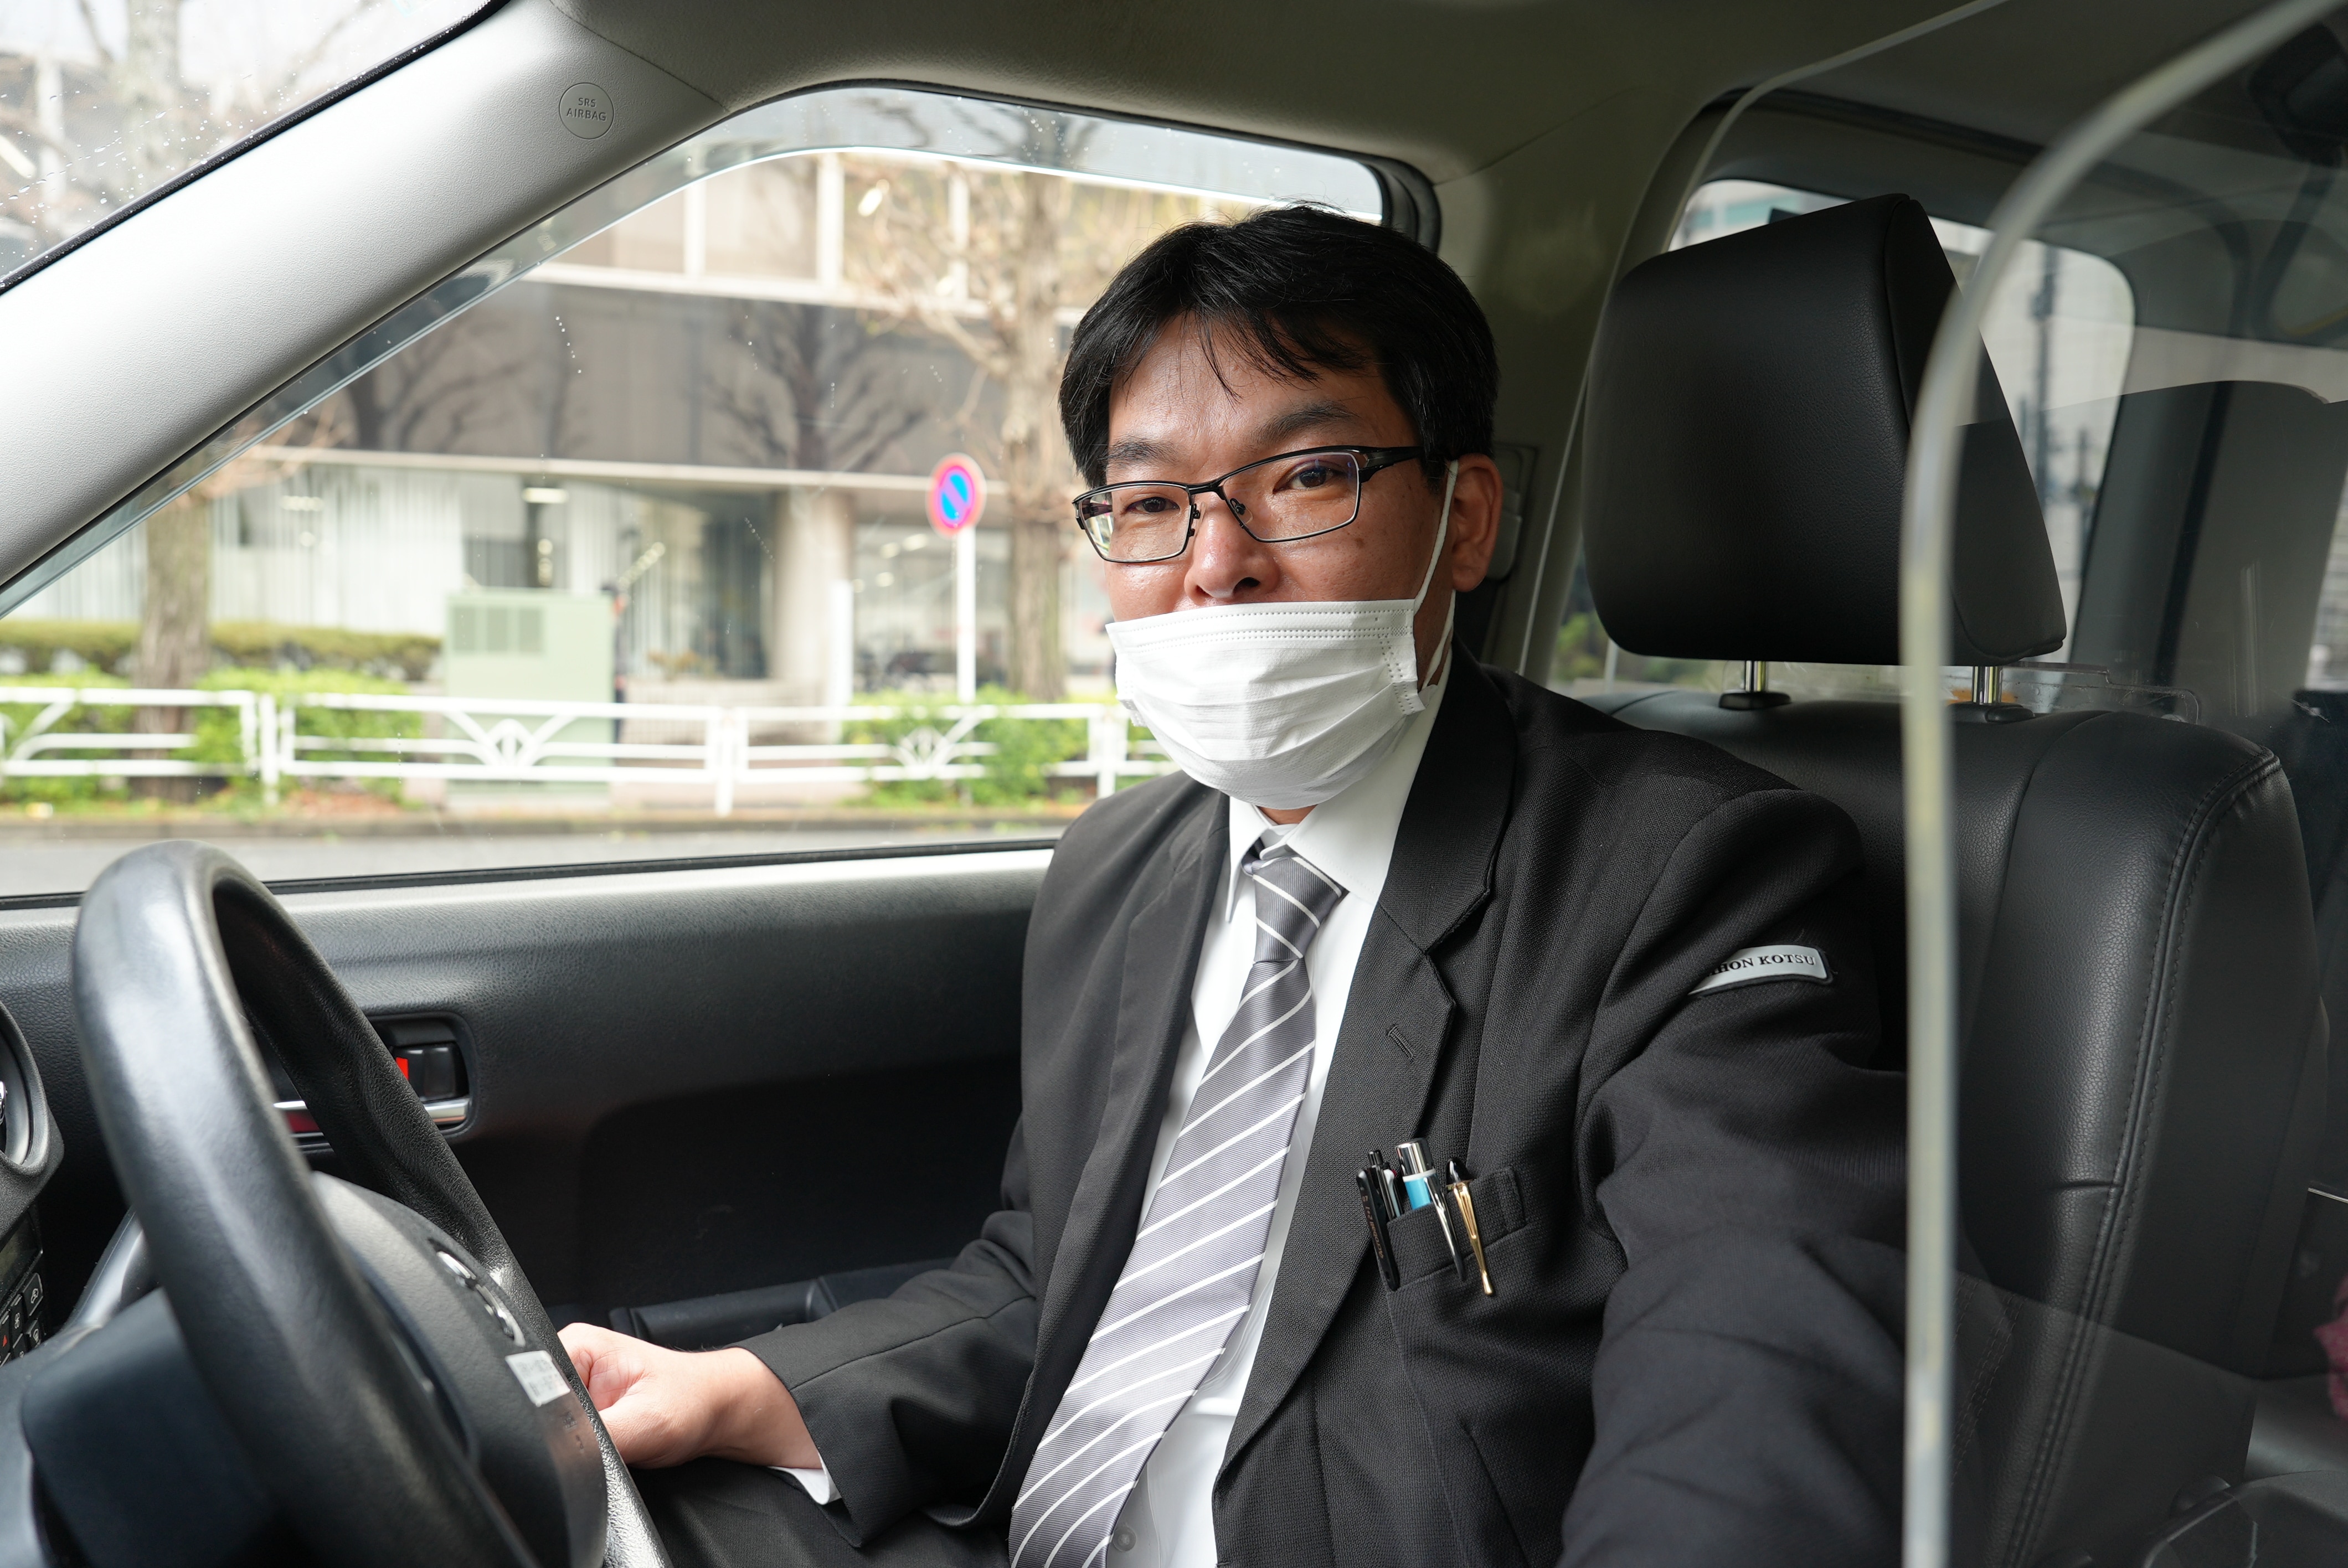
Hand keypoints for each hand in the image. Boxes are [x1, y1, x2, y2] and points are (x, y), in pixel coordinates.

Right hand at [558, 1323, 820, 1470]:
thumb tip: (565, 1456)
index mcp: (577, 1345)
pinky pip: (572, 1438)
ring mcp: (580, 1389)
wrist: (719, 1412)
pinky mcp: (588, 1412)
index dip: (548, 1418)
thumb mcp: (645, 1422)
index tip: (581, 1433)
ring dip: (579, 1443)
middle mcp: (573, 1363)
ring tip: (619, 1439)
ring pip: (556, 1429)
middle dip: (566, 1435)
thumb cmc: (694, 1401)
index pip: (532, 1382)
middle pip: (543, 1410)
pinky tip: (615, 1446)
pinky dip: (588, 1450)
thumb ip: (598, 1438)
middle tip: (609, 1438)